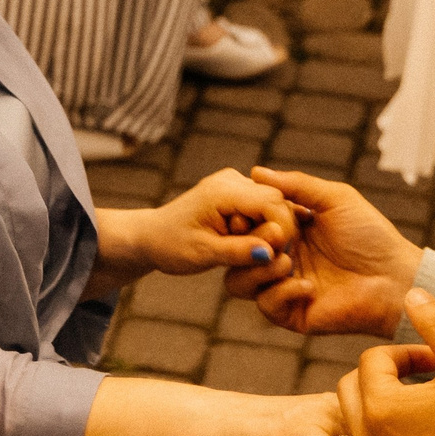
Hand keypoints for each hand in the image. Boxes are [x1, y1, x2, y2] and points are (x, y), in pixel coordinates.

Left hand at [134, 168, 299, 276]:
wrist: (151, 236)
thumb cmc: (171, 246)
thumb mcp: (204, 254)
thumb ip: (239, 252)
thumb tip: (271, 252)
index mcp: (223, 191)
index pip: (273, 203)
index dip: (283, 230)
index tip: (274, 256)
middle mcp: (232, 179)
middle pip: (278, 201)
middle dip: (277, 231)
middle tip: (260, 257)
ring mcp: (235, 182)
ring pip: (275, 203)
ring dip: (269, 229)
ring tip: (247, 250)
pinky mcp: (238, 191)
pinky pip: (264, 206)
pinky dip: (263, 226)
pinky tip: (247, 242)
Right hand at [225, 168, 422, 336]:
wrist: (396, 278)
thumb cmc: (371, 235)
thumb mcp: (334, 199)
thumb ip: (296, 184)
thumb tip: (255, 172)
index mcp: (287, 230)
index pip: (246, 223)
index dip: (243, 217)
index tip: (251, 210)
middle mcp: (280, 258)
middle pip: (236, 252)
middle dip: (250, 241)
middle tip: (278, 235)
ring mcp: (283, 287)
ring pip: (239, 282)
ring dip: (258, 268)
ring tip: (288, 260)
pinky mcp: (292, 314)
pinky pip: (266, 304)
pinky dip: (281, 292)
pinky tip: (309, 285)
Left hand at [337, 290, 434, 435]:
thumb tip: (411, 293)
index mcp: (382, 406)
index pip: (372, 360)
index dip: (404, 354)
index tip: (434, 363)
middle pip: (349, 389)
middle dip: (380, 378)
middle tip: (419, 384)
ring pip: (348, 431)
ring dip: (369, 415)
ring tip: (405, 414)